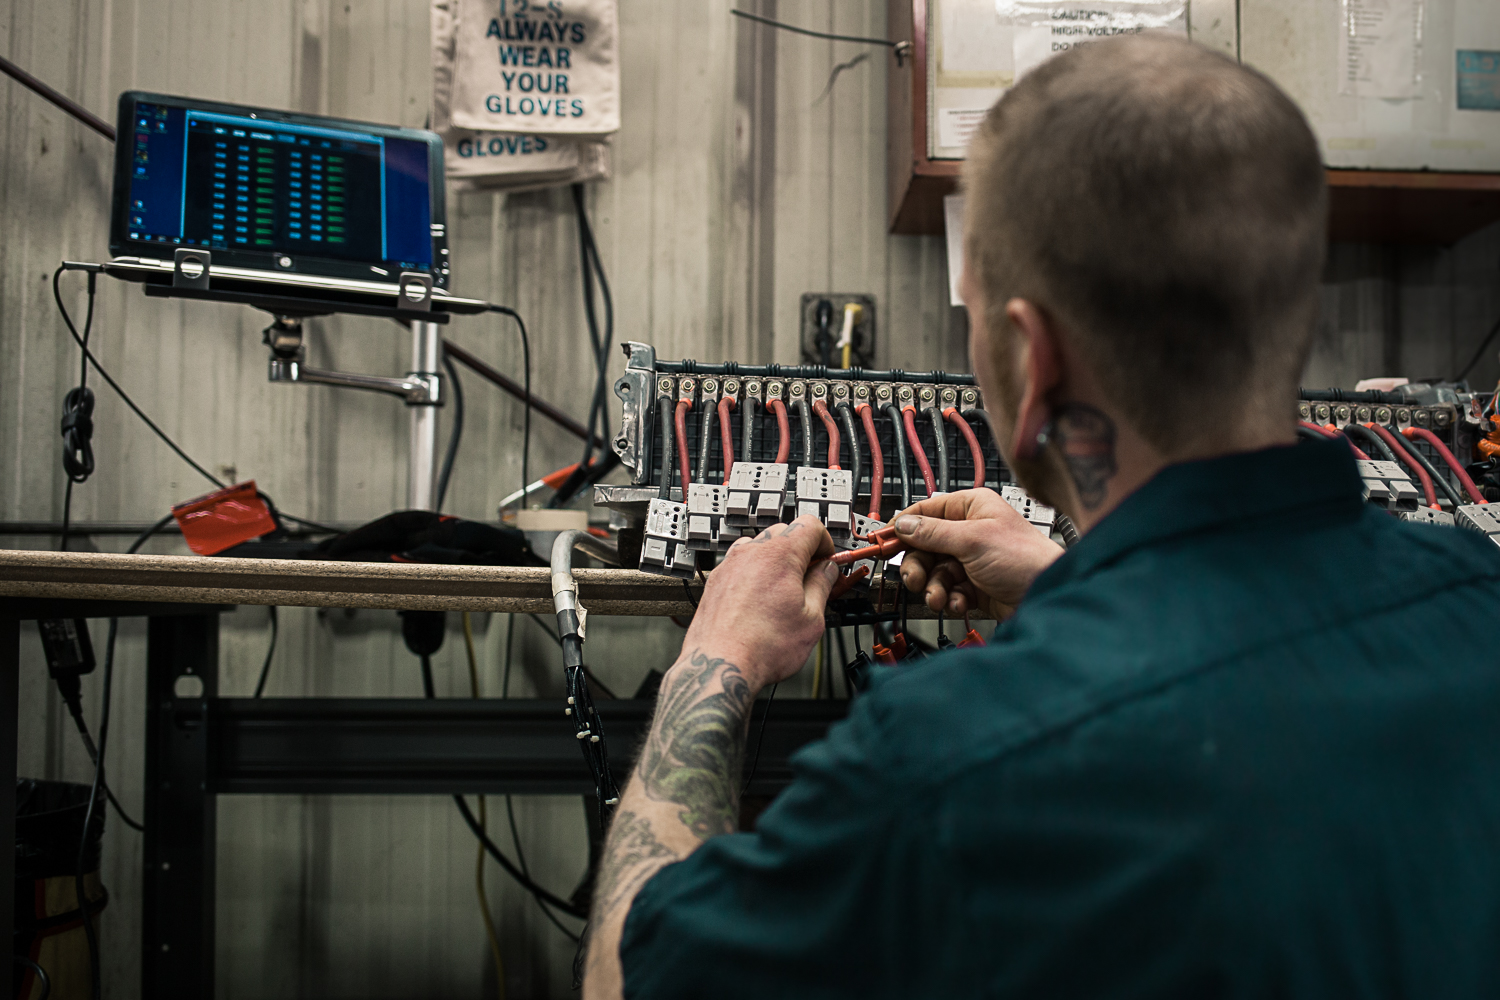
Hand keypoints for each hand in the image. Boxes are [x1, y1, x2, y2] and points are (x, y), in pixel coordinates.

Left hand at [682, 515, 838, 688]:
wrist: (720, 666)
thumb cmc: (761, 647)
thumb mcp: (811, 618)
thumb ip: (822, 585)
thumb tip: (827, 570)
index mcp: (779, 555)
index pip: (810, 524)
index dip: (825, 542)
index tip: (828, 560)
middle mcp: (751, 552)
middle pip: (785, 532)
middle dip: (803, 550)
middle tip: (813, 577)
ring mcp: (729, 565)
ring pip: (760, 547)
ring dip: (777, 561)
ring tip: (786, 591)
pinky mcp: (716, 580)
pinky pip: (741, 564)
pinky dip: (756, 573)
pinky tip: (762, 600)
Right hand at [894, 489, 1062, 618]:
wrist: (1048, 595)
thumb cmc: (1025, 558)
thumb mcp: (972, 540)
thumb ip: (933, 533)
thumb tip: (903, 524)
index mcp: (971, 508)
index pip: (925, 512)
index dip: (903, 528)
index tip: (883, 542)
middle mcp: (969, 532)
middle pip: (925, 547)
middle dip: (919, 566)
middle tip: (915, 579)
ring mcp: (971, 560)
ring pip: (934, 572)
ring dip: (934, 588)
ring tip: (941, 597)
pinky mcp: (975, 585)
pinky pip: (949, 590)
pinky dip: (951, 599)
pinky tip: (961, 603)